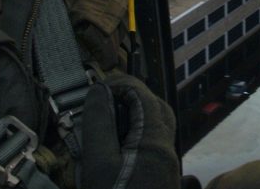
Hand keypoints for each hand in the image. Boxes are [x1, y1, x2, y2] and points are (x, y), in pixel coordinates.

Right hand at [79, 73, 178, 188]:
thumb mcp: (98, 164)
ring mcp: (165, 161)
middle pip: (151, 105)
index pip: (141, 92)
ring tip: (103, 125)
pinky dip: (131, 136)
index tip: (93, 92)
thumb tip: (98, 91)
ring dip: (128, 117)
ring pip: (152, 123)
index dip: (116, 85)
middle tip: (99, 104)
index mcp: (155, 138)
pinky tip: (112, 149)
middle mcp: (166, 146)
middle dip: (125, 98)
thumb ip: (99, 125)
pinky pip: (149, 142)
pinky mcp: (159, 173)